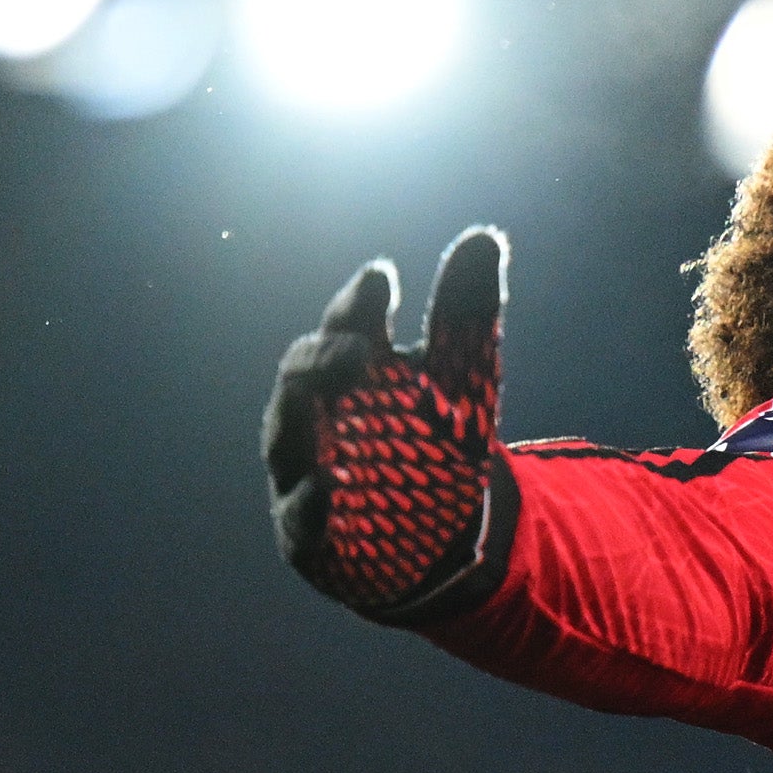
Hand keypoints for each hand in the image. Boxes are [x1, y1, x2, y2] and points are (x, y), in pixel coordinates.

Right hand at [261, 227, 508, 619]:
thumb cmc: (435, 439)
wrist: (440, 534)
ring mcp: (302, 472)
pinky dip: (311, 506)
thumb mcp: (461, 378)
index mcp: (350, 367)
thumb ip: (467, 314)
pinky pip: (300, 519)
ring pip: (287, 441)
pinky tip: (330, 492)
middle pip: (300, 375)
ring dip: (305, 423)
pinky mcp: (307, 535)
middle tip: (358, 348)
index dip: (358, 303)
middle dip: (322, 358)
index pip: (346, 324)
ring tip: (333, 414)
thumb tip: (485, 237)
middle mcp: (314, 413)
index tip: (382, 279)